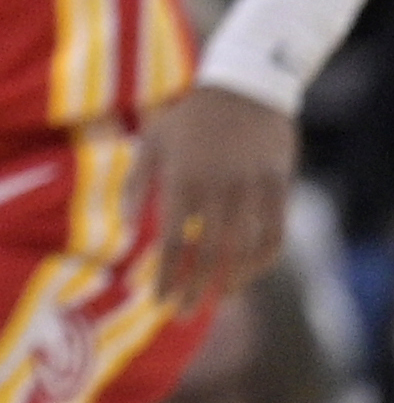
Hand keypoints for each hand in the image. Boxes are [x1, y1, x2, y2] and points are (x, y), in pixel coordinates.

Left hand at [138, 83, 293, 309]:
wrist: (244, 86)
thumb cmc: (188, 118)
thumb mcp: (151, 143)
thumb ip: (135, 185)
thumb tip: (124, 228)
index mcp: (181, 181)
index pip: (171, 242)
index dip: (164, 275)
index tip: (155, 300)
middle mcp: (217, 189)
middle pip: (207, 254)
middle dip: (193, 289)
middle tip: (181, 316)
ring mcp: (251, 188)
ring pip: (243, 249)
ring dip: (229, 280)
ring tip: (216, 300)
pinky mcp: (278, 186)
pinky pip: (275, 232)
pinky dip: (263, 259)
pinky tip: (249, 274)